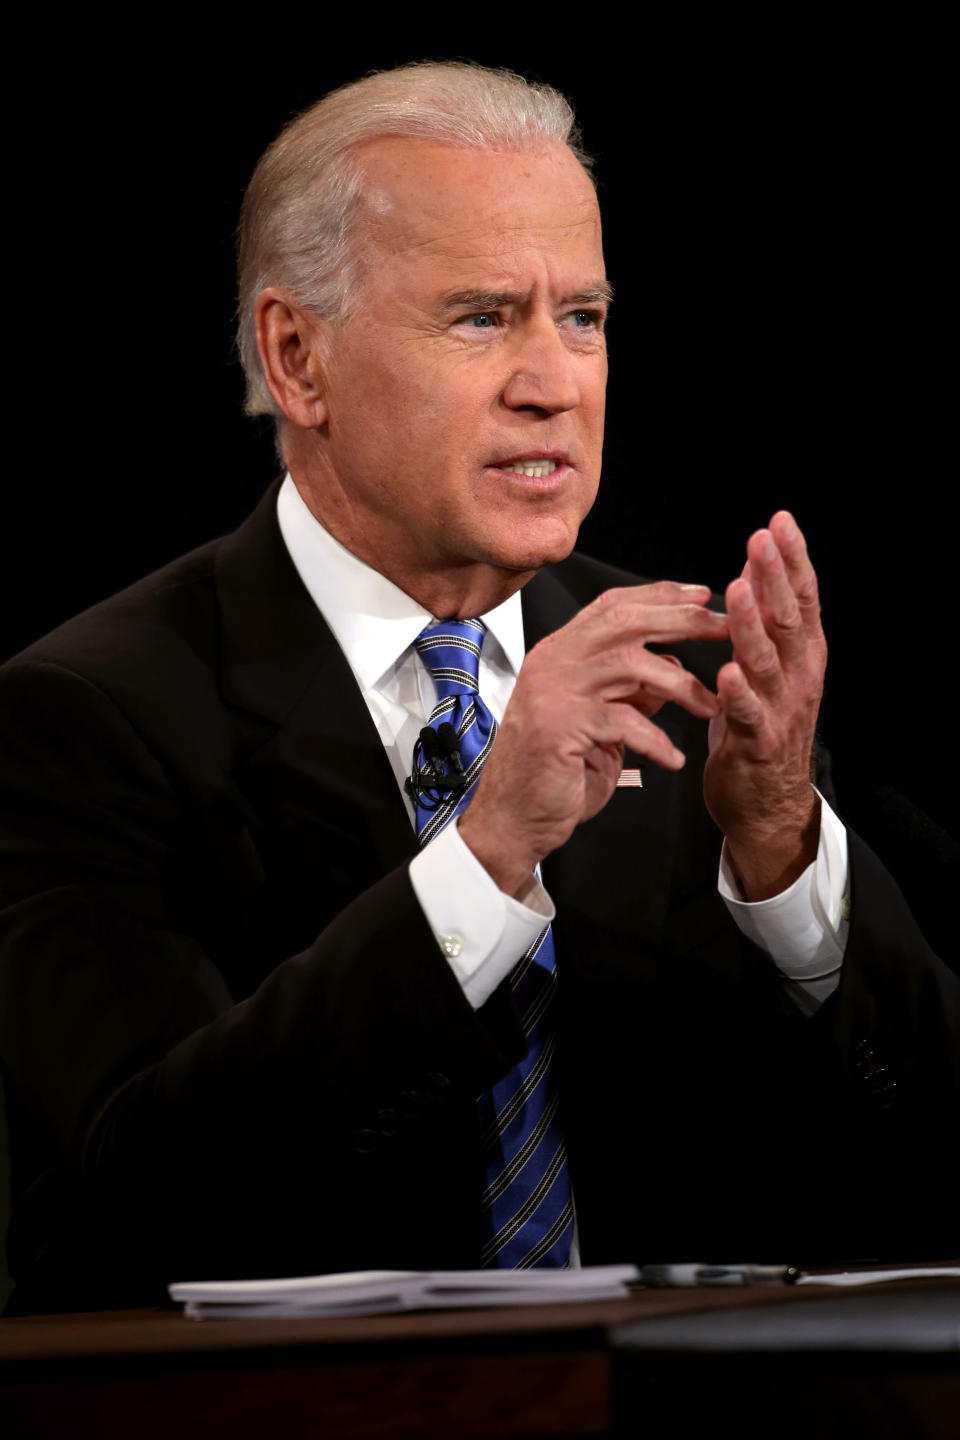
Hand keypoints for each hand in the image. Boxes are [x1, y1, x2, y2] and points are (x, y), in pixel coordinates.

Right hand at [459, 582, 727, 895]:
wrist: (513, 817)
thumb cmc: (556, 770)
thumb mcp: (602, 719)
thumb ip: (633, 688)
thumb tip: (673, 663)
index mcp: (561, 652)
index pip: (613, 604)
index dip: (661, 595)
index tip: (703, 595)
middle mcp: (553, 662)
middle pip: (625, 621)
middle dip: (682, 621)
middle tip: (725, 628)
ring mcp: (553, 692)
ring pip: (629, 663)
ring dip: (681, 684)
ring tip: (710, 706)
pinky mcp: (559, 728)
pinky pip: (623, 721)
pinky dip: (656, 740)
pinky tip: (674, 759)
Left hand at [703, 512, 826, 898]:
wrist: (766, 804)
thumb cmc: (760, 727)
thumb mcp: (764, 668)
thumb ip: (761, 624)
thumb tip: (753, 568)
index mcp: (802, 655)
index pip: (800, 598)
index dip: (792, 560)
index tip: (779, 521)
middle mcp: (800, 678)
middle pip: (790, 620)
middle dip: (776, 578)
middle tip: (761, 539)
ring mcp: (783, 712)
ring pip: (768, 662)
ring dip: (753, 625)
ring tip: (739, 590)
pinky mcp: (760, 745)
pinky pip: (750, 716)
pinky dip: (739, 695)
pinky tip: (726, 674)